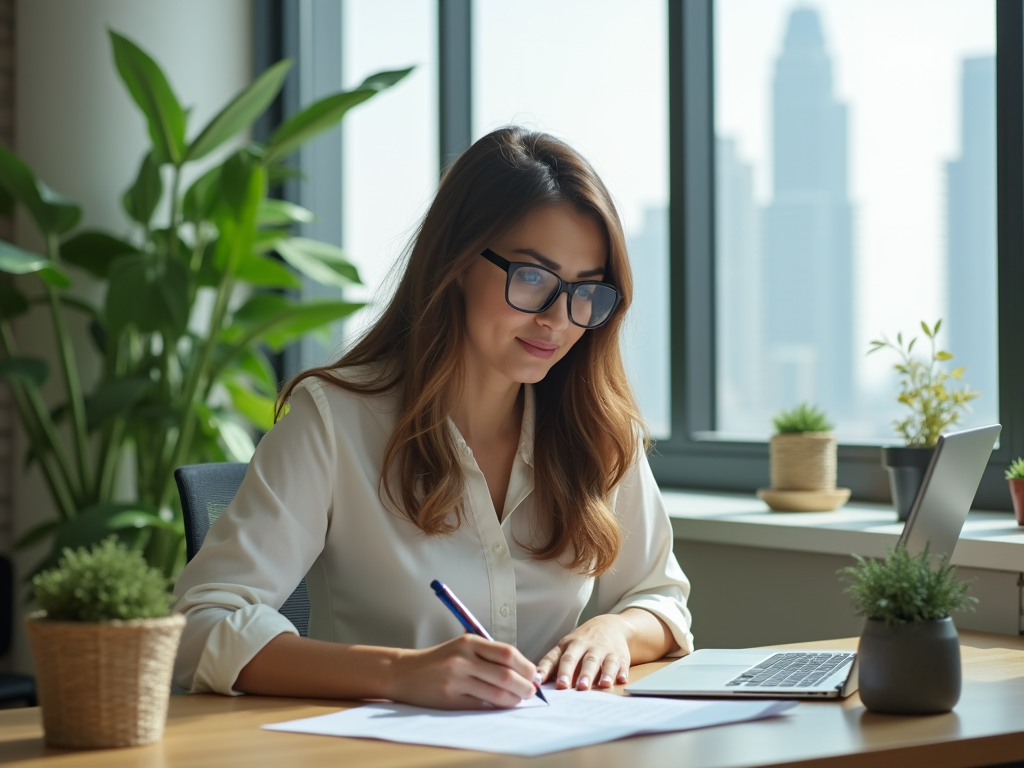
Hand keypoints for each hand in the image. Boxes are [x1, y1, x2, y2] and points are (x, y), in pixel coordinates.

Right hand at [387, 634, 539, 709]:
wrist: (405, 672)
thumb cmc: (441, 659)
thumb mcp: (463, 646)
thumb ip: (490, 654)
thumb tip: (524, 670)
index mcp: (469, 642)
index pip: (507, 653)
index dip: (526, 666)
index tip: (534, 674)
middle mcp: (462, 660)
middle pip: (505, 675)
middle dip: (525, 686)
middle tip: (531, 691)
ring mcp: (456, 681)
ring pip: (496, 694)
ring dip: (514, 700)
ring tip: (519, 699)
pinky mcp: (450, 700)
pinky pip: (481, 706)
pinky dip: (496, 707)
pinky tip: (501, 705)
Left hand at [536, 613, 632, 690]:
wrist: (612, 625)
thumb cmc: (584, 641)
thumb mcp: (567, 647)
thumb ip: (553, 664)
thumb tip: (537, 683)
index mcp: (568, 645)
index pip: (555, 657)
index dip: (546, 669)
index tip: (539, 680)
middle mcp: (584, 646)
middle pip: (574, 659)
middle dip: (568, 672)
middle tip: (564, 686)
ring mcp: (602, 650)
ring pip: (596, 661)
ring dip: (592, 674)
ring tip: (589, 685)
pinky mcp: (619, 655)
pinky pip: (619, 664)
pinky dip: (620, 672)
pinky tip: (619, 680)